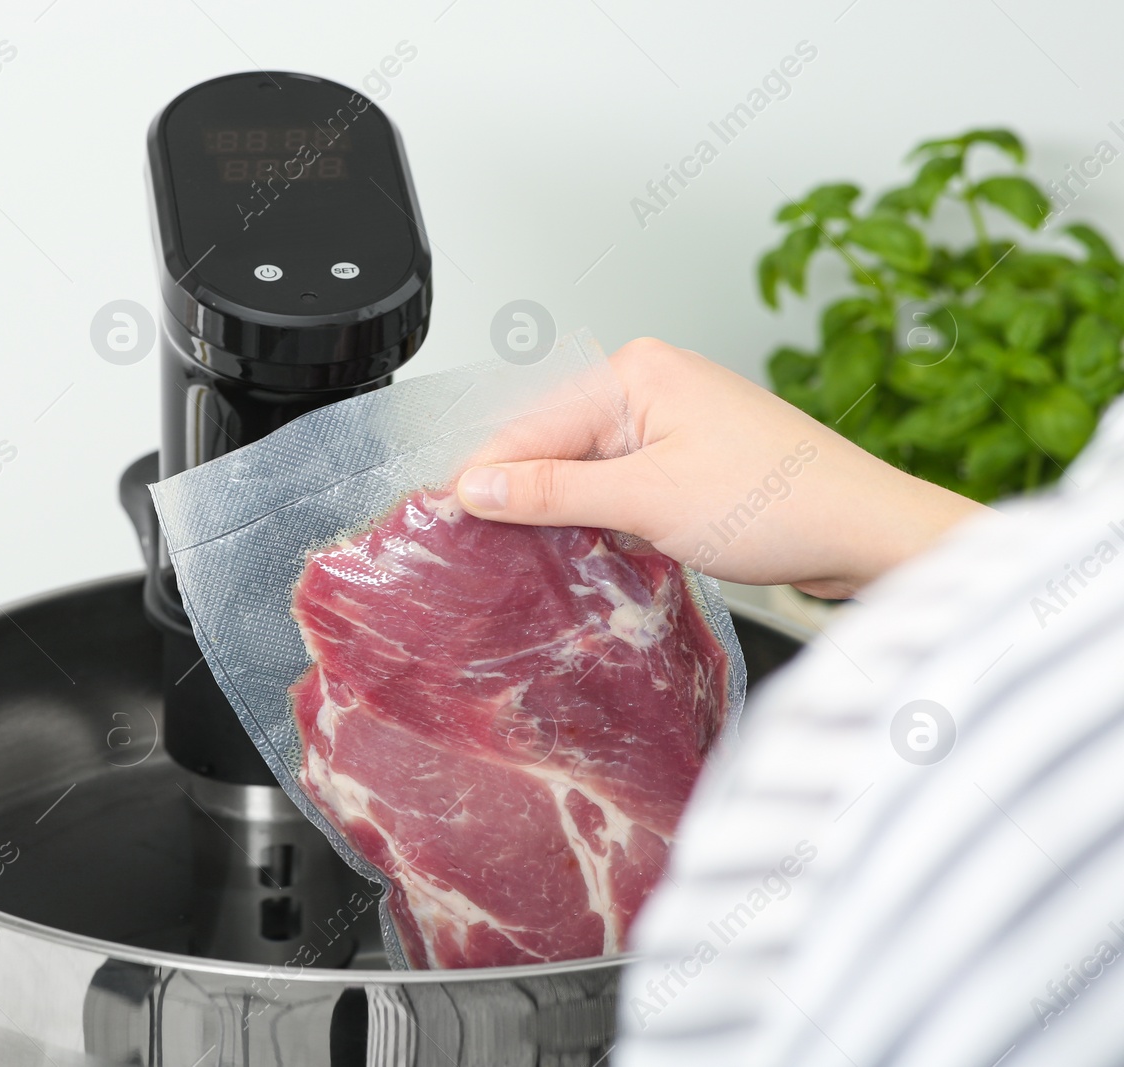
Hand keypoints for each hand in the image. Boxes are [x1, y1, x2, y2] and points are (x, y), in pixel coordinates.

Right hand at [455, 337, 988, 598]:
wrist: (869, 534)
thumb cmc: (781, 504)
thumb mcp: (646, 500)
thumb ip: (551, 492)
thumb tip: (475, 486)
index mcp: (637, 370)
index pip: (531, 423)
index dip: (486, 476)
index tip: (446, 521)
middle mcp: (653, 383)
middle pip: (554, 442)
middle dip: (524, 495)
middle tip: (486, 550)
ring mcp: (675, 420)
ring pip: (587, 467)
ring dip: (565, 511)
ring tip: (535, 554)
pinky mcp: (692, 458)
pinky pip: (621, 483)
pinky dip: (603, 516)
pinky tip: (594, 549)